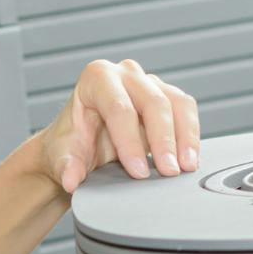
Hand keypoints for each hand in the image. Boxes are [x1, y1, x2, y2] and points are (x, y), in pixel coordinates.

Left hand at [37, 58, 202, 195]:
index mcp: (96, 78)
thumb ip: (66, 167)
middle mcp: (125, 74)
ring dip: (185, 137)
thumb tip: (71, 180)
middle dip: (163, 140)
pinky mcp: (166, 96)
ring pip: (177, 103)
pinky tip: (189, 158)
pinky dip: (190, 135)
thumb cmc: (71, 144)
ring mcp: (148, 82)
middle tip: (168, 171)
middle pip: (153, 102)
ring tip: (186, 167)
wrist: (81, 145)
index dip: (130, 142)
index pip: (119, 108)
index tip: (138, 172)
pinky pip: (186, 110)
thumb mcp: (62, 157)